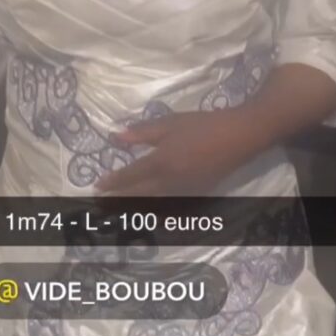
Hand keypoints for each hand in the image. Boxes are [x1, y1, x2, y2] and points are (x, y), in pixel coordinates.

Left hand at [95, 108, 266, 196]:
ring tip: (117, 210)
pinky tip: (147, 212)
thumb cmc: (203, 125)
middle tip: (101, 205)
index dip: (113, 182)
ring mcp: (183, 191)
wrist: (238, 137)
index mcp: (161, 162)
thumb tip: (116, 137)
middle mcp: (169, 181)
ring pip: (152, 204)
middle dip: (118, 200)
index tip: (97, 186)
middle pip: (138, 195)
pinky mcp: (195, 195)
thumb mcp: (170, 123)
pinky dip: (155, 211)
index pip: (130, 175)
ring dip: (133, 208)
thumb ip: (142, 133)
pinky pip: (169, 206)